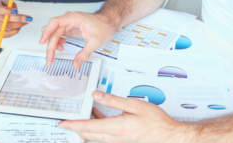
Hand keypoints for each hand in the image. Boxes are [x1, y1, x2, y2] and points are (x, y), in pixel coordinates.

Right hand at [0, 0, 31, 37]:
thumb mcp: (3, 2)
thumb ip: (10, 5)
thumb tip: (16, 11)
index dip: (8, 11)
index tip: (17, 11)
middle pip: (5, 20)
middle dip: (18, 19)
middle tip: (28, 18)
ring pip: (7, 27)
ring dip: (18, 25)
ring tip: (25, 22)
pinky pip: (6, 34)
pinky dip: (14, 31)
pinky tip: (19, 27)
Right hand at [39, 11, 116, 67]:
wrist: (109, 21)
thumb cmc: (104, 26)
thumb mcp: (95, 42)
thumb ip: (85, 53)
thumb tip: (76, 64)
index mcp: (74, 18)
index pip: (55, 22)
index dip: (47, 32)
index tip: (42, 42)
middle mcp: (69, 19)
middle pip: (53, 31)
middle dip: (50, 45)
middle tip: (49, 59)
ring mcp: (69, 23)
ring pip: (54, 32)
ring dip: (52, 43)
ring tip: (56, 53)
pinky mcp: (70, 27)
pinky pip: (59, 33)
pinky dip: (57, 41)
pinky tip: (61, 46)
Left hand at [58, 91, 190, 142]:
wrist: (170, 137)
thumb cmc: (156, 122)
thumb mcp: (134, 106)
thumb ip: (113, 100)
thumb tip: (96, 95)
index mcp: (115, 128)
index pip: (87, 127)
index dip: (73, 125)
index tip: (62, 124)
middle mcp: (114, 138)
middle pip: (88, 134)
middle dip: (76, 128)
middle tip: (67, 121)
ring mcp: (119, 142)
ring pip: (96, 136)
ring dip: (87, 128)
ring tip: (83, 116)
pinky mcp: (123, 142)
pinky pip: (105, 137)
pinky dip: (98, 128)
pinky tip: (100, 118)